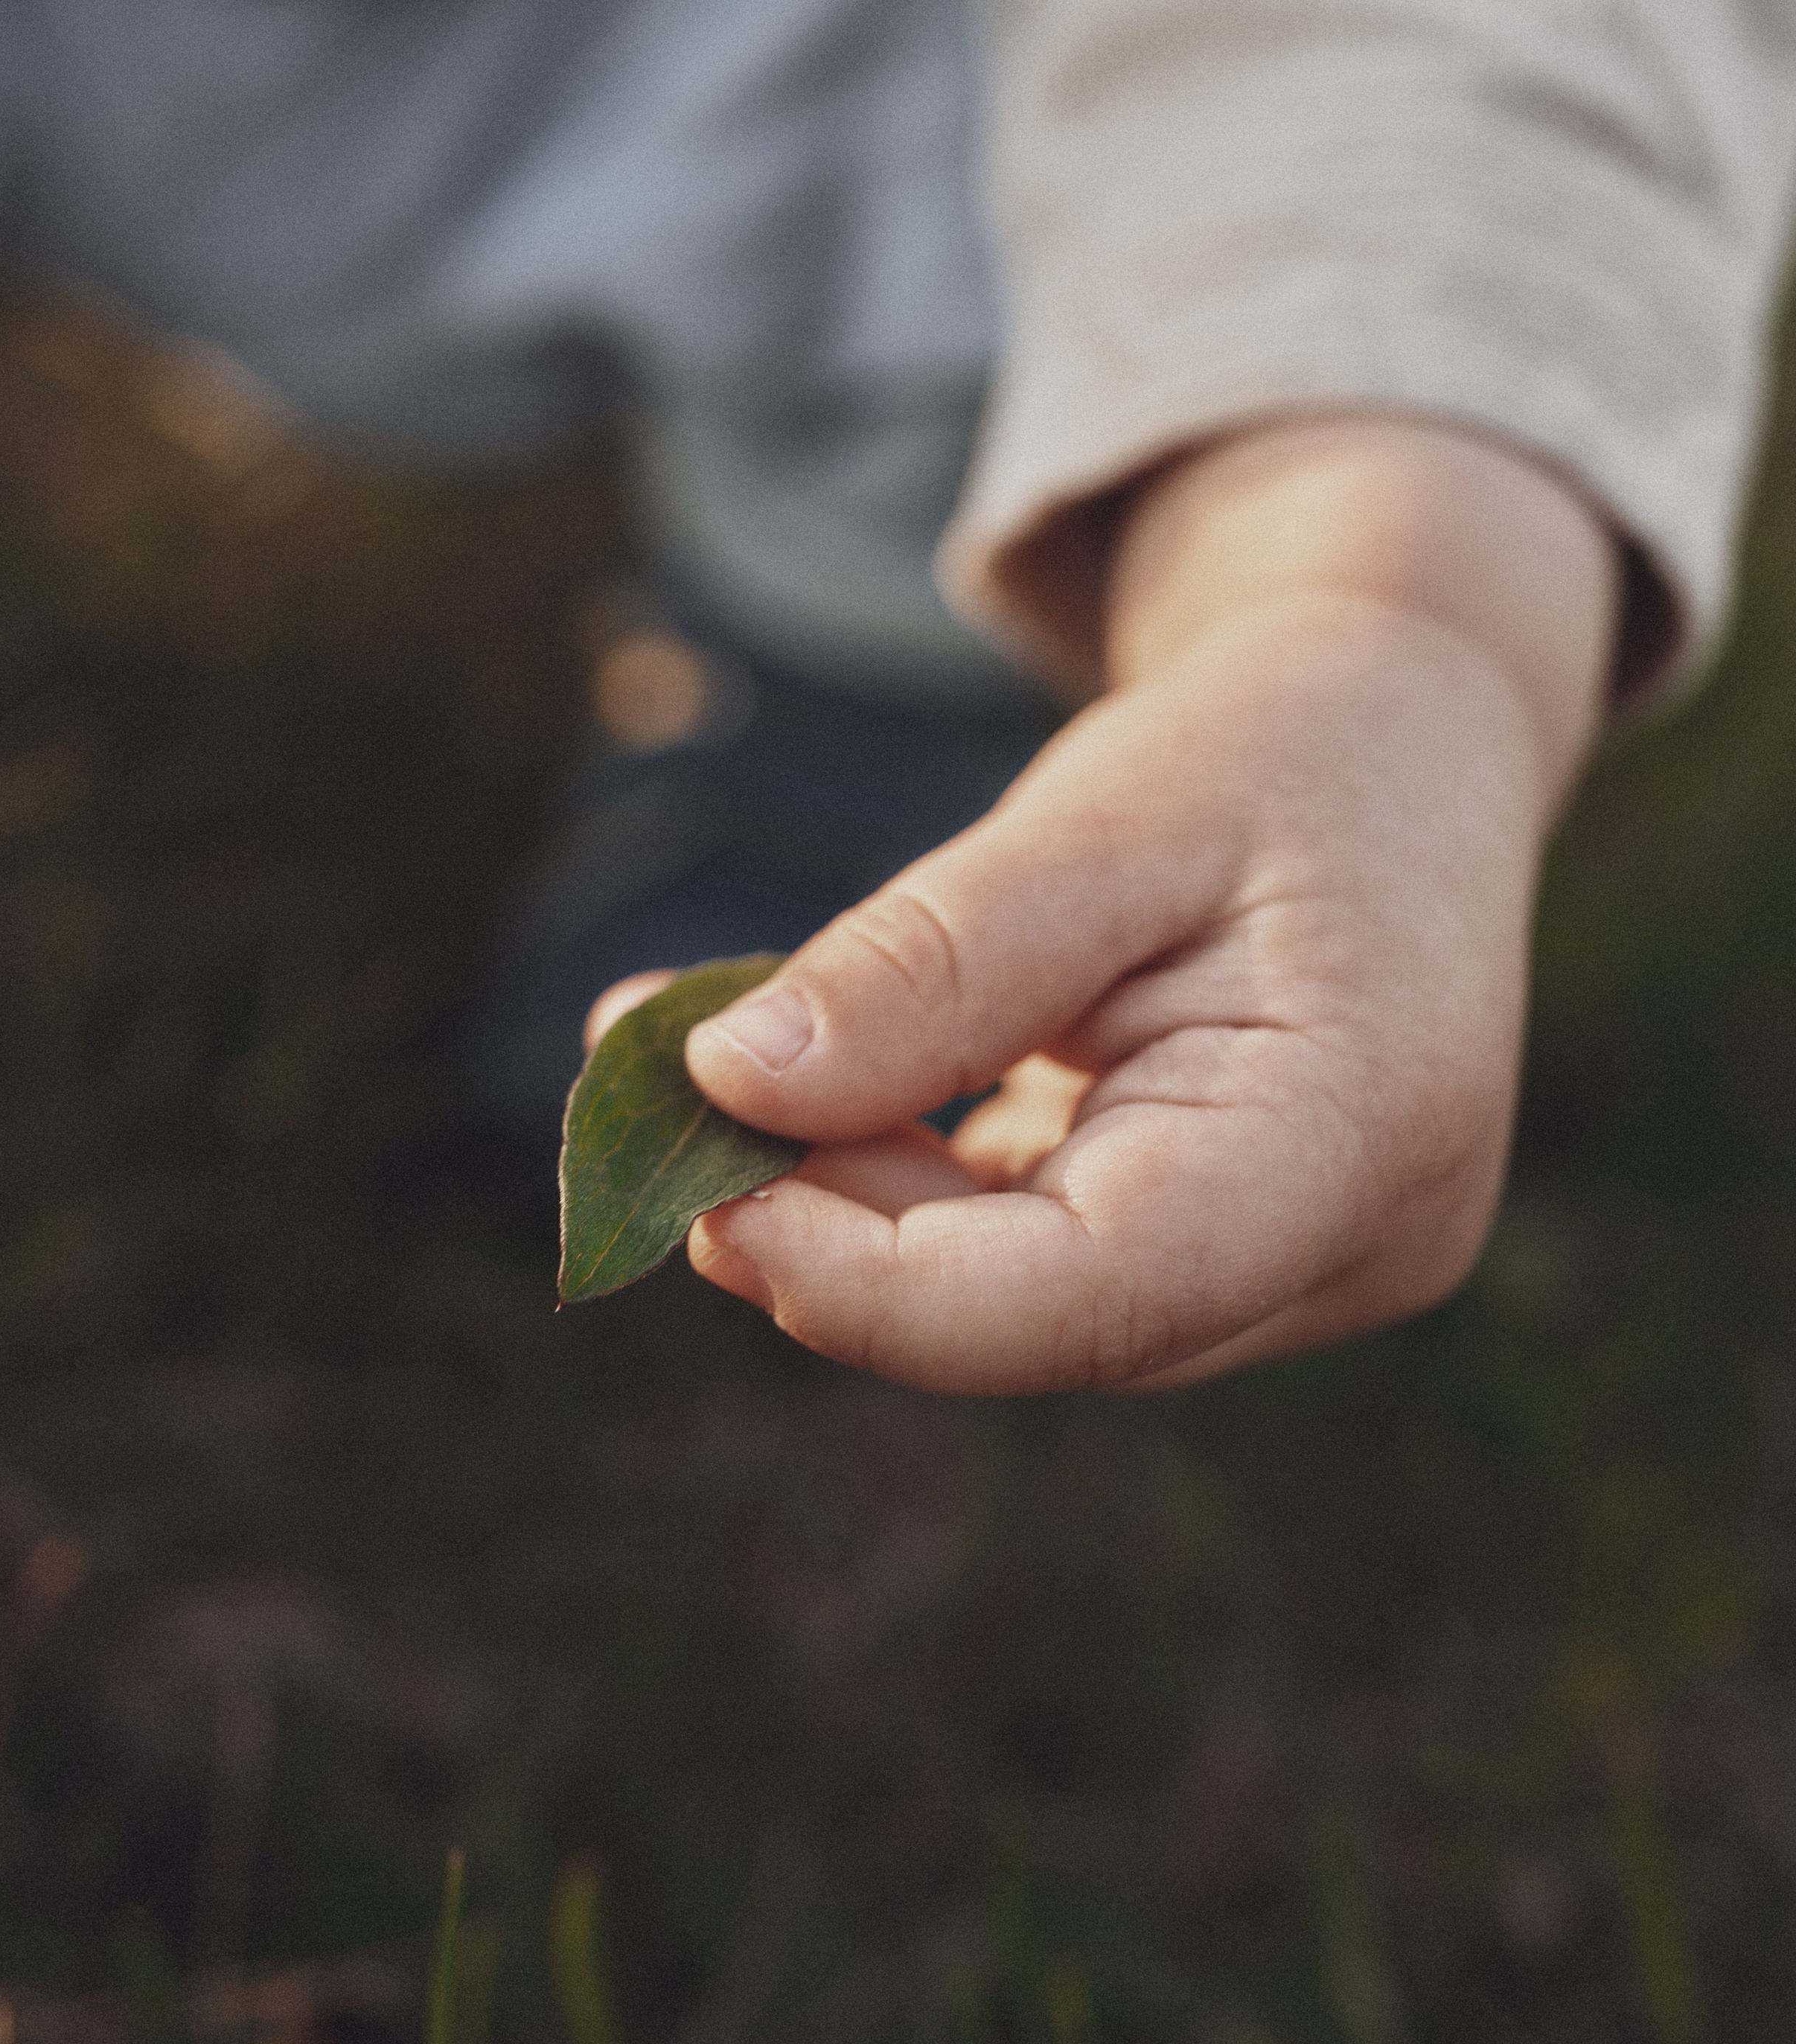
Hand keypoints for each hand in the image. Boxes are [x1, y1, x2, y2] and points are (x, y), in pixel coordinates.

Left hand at [588, 420, 1617, 1391]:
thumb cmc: (1282, 745)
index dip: (881, 1282)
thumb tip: (723, 1082)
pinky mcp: (1230, 1255)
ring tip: (683, 1053)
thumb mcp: (1108, 809)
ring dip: (845, 1197)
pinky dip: (903, 1181)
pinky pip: (1034, 1255)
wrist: (1403, 734)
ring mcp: (1300, 1269)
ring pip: (1018, 1296)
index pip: (1101, 1292)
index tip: (700, 1196)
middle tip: (640, 1078)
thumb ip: (933, 960)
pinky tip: (794, 1087)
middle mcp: (1354, 1244)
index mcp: (1364, 1130)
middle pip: (1040, 1309)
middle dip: (828, 1220)